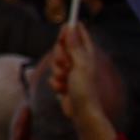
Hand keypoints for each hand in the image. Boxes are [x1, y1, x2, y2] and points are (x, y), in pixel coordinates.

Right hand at [50, 23, 114, 139]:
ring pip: (55, 62)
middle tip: (65, 64)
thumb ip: (74, 46)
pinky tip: (63, 90)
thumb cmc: (85, 89)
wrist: (81, 113)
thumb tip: (71, 26)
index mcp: (87, 53)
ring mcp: (70, 71)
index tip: (64, 27)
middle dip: (59, 55)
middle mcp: (79, 60)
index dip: (70, 29)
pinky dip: (56, 83)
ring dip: (57, 72)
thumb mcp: (79, 64)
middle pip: (62, 47)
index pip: (78, 34)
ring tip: (66, 81)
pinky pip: (52, 76)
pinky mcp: (63, 82)